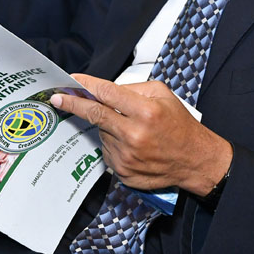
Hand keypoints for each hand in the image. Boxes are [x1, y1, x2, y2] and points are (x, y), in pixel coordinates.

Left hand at [51, 74, 231, 195]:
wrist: (195, 160)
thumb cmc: (180, 126)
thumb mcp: (163, 95)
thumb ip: (133, 88)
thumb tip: (105, 89)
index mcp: (146, 112)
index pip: (106, 94)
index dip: (86, 85)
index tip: (71, 81)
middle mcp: (134, 135)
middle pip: (95, 115)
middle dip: (75, 104)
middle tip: (59, 98)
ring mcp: (127, 156)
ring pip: (102, 133)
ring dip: (107, 127)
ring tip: (130, 128)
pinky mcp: (124, 172)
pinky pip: (107, 151)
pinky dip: (113, 144)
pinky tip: (130, 144)